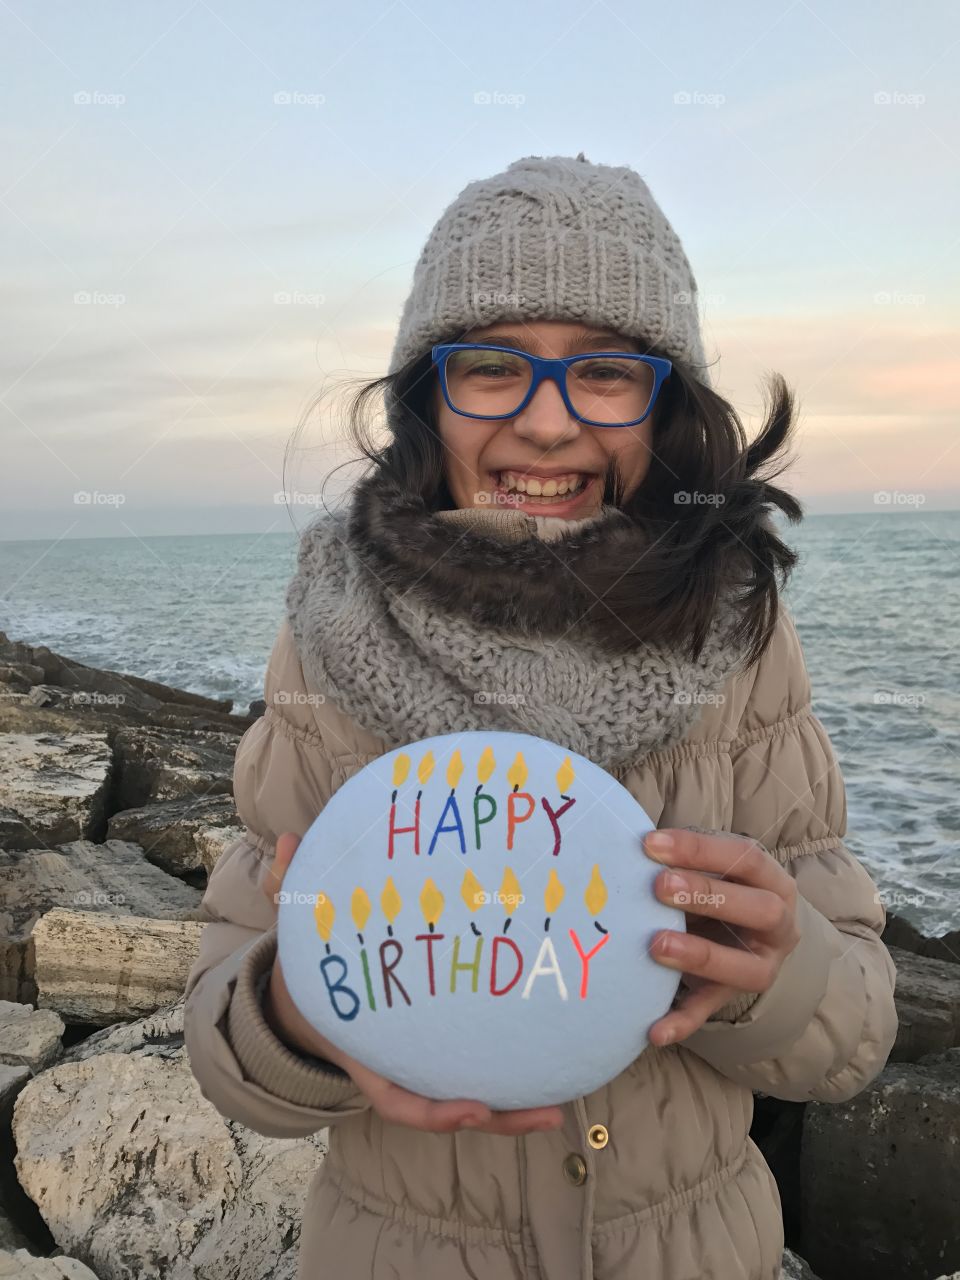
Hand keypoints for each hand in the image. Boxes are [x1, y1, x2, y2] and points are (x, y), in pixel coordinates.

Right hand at [260, 832, 564, 1137]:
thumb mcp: (298, 931)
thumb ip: (290, 889)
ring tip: (562, 1110)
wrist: (309, 997)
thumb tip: (286, 842)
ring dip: (516, 1109)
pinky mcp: (448, 1046)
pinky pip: (479, 1072)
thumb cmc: (313, 965)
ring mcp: (424, 1062)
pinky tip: (550, 1078)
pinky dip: (510, 1080)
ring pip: (472, 1098)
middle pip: (450, 1108)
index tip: (473, 1110)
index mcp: (366, 1051)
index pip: (397, 1099)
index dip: (435, 1112)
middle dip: (499, 1117)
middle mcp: (399, 1066)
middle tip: (551, 1114)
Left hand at [642, 826, 800, 1046]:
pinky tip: (654, 1030)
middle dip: (708, 895)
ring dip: (699, 955)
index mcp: (772, 881)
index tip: (650, 845)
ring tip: (655, 945)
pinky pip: (711, 1010)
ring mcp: (762, 965)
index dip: (699, 850)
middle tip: (658, 887)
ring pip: (744, 967)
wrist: (747, 934)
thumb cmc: (719, 888)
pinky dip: (682, 1021)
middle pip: (760, 909)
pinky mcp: (733, 996)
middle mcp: (779, 924)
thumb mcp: (714, 870)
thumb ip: (684, 862)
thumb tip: (629, 847)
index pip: (746, 858)